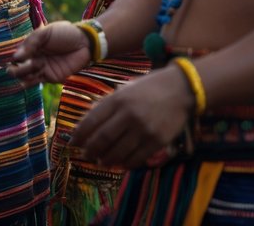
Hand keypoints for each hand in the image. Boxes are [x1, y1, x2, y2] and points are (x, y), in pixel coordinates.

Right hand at [8, 20, 91, 85]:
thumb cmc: (64, 33)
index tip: (16, 58)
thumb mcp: (45, 32)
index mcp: (31, 46)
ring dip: (22, 75)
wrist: (85, 43)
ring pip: (25, 76)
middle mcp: (34, 58)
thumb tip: (15, 57)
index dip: (13, 57)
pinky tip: (22, 84)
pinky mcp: (50, 77)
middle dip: (14, 69)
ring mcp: (41, 68)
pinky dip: (27, 84)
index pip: (16, 54)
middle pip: (18, 66)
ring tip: (28, 70)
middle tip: (16, 68)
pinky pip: (36, 82)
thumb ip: (31, 43)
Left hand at [70, 65, 192, 168]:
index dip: (79, 135)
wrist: (180, 89)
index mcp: (117, 100)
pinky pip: (137, 158)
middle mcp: (129, 115)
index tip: (73, 142)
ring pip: (118, 151)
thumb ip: (106, 107)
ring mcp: (144, 129)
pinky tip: (119, 163)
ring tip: (100, 161)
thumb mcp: (123, 91)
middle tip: (85, 155)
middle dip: (90, 150)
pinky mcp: (158, 141)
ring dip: (105, 160)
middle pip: (102, 139)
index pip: (91, 121)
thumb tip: (85, 126)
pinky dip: (125, 163)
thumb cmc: (147, 89)